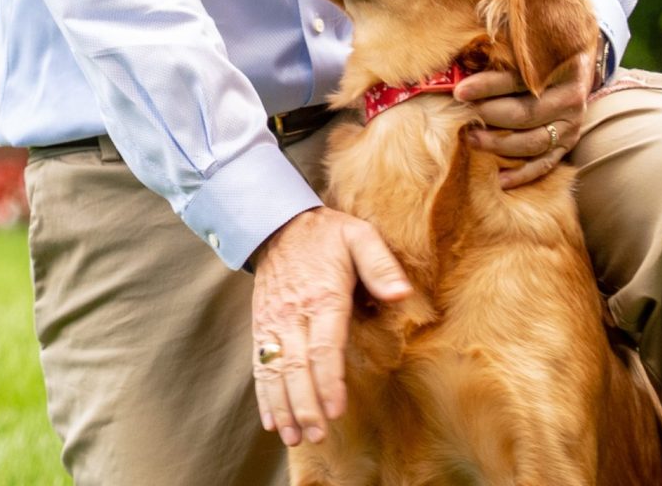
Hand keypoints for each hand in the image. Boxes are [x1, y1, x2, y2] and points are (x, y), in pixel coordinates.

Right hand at [247, 207, 412, 446]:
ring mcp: (273, 322)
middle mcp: (293, 314)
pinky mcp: (261, 327)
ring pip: (274, 371)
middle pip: (296, 366)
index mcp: (322, 296)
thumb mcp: (359, 236)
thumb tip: (401, 294)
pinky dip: (264, 396)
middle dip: (305, 404)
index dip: (328, 380)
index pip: (323, 346)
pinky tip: (272, 421)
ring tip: (294, 437)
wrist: (277, 223)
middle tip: (317, 435)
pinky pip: (260, 365)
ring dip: (283, 407)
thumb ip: (380, 264)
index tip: (336, 409)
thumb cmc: (326, 234)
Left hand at [454, 46, 596, 187]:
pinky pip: (545, 164)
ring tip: (470, 140)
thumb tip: (464, 51)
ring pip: (533, 142)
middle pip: (525, 113)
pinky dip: (522, 174)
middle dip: (489, 116)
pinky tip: (499, 180)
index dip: (487, 86)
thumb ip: (501, 41)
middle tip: (461, 116)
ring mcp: (571, 124)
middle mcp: (570, 98)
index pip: (519, 80)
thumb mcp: (525, 37)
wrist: (574, 59)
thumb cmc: (538, 47)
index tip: (459, 91)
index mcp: (560, 67)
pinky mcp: (568, 144)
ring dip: (499, 145)